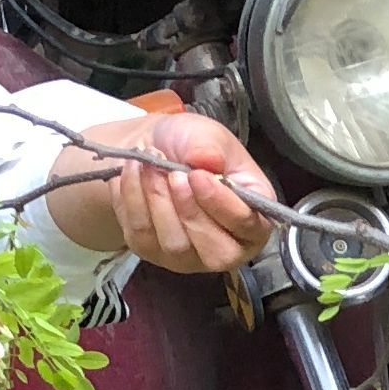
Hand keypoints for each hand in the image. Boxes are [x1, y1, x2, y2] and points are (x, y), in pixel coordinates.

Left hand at [105, 109, 272, 273]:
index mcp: (254, 216)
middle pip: (216, 253)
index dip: (223, 205)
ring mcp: (189, 256)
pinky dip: (135, 200)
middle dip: (189, 209)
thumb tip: (209, 160)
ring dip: (158, 201)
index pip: (250, 228)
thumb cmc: (190, 145)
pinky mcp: (153, 252)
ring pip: (175, 245)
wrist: (149, 148)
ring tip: (149, 165)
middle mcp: (227, 245)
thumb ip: (211, 146)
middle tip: (173, 174)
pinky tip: (134, 173)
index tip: (197, 175)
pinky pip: (143, 236)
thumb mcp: (207, 134)